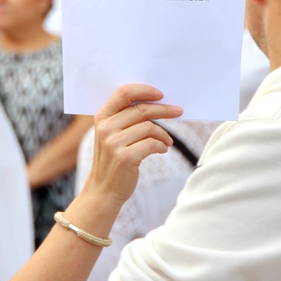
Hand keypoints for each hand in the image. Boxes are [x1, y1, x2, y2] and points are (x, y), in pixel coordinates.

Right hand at [85, 84, 181, 204]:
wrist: (104, 190)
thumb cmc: (114, 159)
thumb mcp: (112, 135)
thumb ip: (125, 118)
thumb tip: (156, 101)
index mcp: (102, 117)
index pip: (123, 92)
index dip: (144, 90)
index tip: (161, 94)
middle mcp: (106, 128)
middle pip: (141, 109)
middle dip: (164, 109)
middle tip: (179, 111)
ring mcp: (113, 143)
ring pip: (149, 127)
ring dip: (163, 134)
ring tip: (167, 141)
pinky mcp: (124, 158)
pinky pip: (152, 144)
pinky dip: (161, 145)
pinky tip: (163, 149)